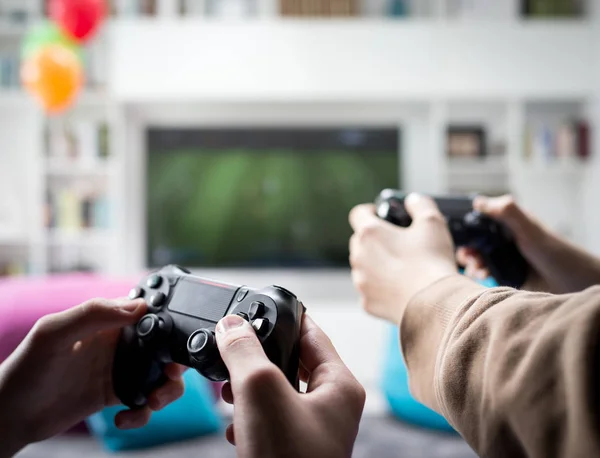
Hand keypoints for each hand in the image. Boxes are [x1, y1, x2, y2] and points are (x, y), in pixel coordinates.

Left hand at [0, 298, 185, 455]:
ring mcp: (118, 369)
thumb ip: (93, 314)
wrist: (11, 416)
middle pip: (163, 345)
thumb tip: (138, 307)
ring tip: (153, 402)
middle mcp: (116, 343)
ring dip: (167, 390)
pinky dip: (143, 413)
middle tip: (169, 376)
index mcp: (105, 320)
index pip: (147, 312)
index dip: (167, 322)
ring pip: (160, 375)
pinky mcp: (115, 395)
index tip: (173, 340)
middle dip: (175, 362)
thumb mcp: (53, 333)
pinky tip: (125, 417)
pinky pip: (144, 402)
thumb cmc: (25, 369)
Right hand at [215, 314, 364, 457]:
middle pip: (293, 362)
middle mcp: (332, 406)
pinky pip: (272, 419)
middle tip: (234, 353)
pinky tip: (235, 424)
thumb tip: (231, 325)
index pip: (313, 333)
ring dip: (251, 389)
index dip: (285, 317)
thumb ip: (244, 351)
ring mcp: (314, 429)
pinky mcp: (295, 448)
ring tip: (229, 391)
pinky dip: (251, 416)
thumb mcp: (260, 390)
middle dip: (259, 358)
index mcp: (340, 386)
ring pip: (279, 392)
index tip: (260, 306)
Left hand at [349, 193, 457, 322]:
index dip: (370, 211)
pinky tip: (401, 288)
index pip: (358, 213)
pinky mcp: (367, 303)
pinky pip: (370, 290)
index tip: (382, 215)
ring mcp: (360, 282)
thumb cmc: (432, 262)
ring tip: (402, 268)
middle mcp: (359, 257)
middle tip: (398, 243)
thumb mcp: (432, 222)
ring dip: (376, 264)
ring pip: (363, 267)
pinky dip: (381, 287)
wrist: (435, 304)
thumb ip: (420, 204)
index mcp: (369, 234)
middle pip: (359, 241)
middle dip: (375, 240)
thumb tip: (413, 200)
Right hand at [456, 195, 599, 292]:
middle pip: (476, 242)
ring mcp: (506, 258)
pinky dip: (480, 276)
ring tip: (476, 270)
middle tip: (467, 257)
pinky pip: (486, 275)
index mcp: (510, 224)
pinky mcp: (507, 275)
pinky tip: (482, 278)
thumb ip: (506, 212)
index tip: (462, 237)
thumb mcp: (529, 228)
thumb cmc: (555, 252)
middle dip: (467, 249)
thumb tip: (477, 202)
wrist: (571, 283)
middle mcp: (506, 240)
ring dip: (472, 264)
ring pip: (479, 259)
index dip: (468, 228)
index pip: (481, 221)